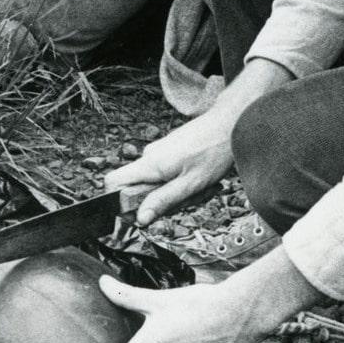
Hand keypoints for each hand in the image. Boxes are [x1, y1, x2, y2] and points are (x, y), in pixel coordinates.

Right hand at [106, 104, 236, 224]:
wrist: (230, 123)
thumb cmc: (214, 152)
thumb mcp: (190, 185)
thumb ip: (163, 201)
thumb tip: (140, 218)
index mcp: (150, 164)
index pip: (113, 182)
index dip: (120, 201)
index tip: (143, 211)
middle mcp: (150, 156)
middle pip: (140, 189)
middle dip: (164, 200)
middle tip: (190, 197)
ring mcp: (160, 152)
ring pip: (158, 183)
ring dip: (179, 192)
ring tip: (202, 186)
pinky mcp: (170, 151)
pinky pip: (168, 174)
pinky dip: (184, 181)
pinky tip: (202, 177)